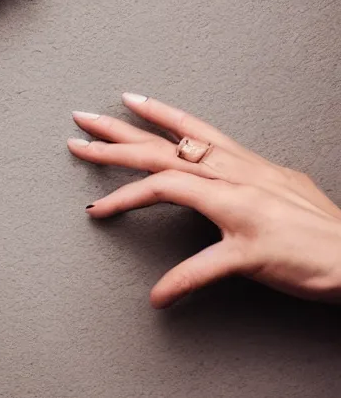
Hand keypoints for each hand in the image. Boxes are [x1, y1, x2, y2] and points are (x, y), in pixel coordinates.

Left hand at [69, 96, 340, 307]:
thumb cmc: (319, 224)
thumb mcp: (281, 185)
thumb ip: (245, 177)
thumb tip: (224, 178)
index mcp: (243, 163)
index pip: (190, 128)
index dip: (155, 112)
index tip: (123, 100)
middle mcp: (237, 176)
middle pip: (164, 149)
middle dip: (116, 137)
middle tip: (79, 125)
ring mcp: (242, 210)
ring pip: (170, 187)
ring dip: (124, 194)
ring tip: (93, 206)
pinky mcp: (251, 250)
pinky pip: (204, 266)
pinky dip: (177, 283)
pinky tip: (158, 297)